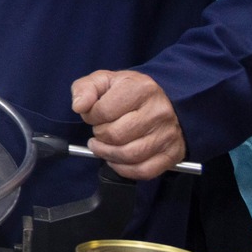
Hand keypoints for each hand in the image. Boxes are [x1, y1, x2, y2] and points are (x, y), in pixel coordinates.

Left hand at [72, 70, 186, 179]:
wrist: (161, 102)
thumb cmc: (129, 92)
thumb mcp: (104, 80)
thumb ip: (85, 89)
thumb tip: (79, 106)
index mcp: (141, 88)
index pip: (103, 111)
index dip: (90, 117)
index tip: (93, 115)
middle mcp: (158, 111)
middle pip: (115, 136)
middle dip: (99, 136)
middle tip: (99, 131)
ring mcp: (168, 134)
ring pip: (128, 155)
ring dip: (107, 154)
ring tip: (102, 146)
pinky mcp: (173, 153)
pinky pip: (144, 171)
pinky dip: (124, 169)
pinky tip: (116, 159)